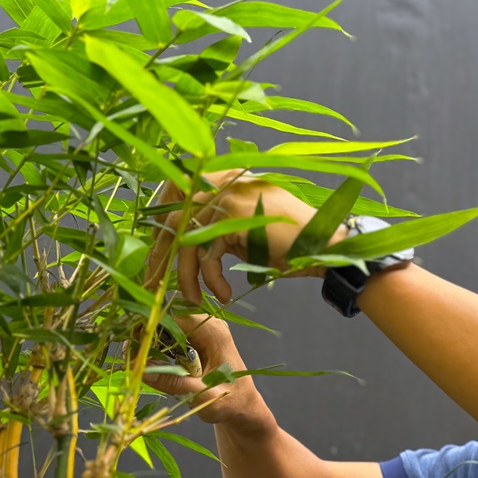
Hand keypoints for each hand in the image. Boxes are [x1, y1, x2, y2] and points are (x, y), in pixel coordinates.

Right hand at [140, 313, 263, 425]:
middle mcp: (209, 325)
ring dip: (150, 341)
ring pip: (167, 327)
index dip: (150, 327)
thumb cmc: (231, 403)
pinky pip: (171, 337)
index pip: (175, 318)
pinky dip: (158, 347)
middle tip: (128, 355)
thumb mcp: (203, 396)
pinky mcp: (197, 340)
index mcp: (214, 333)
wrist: (244, 408)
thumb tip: (141, 370)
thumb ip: (175, 382)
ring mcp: (203, 331)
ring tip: (133, 359)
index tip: (130, 345)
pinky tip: (148, 362)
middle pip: (168, 319)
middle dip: (146, 334)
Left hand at [146, 171, 346, 303]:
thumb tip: (182, 243)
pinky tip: (223, 294)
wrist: (324, 245)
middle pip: (176, 218)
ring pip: (187, 239)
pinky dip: (212, 279)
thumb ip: (219, 225)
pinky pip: (207, 253)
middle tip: (153, 283)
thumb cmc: (290, 242)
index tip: (158, 253)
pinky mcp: (233, 217)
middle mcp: (225, 181)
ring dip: (187, 276)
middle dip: (162, 255)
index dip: (162, 223)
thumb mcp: (246, 228)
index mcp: (227, 178)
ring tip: (193, 299)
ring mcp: (228, 195)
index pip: (178, 192)